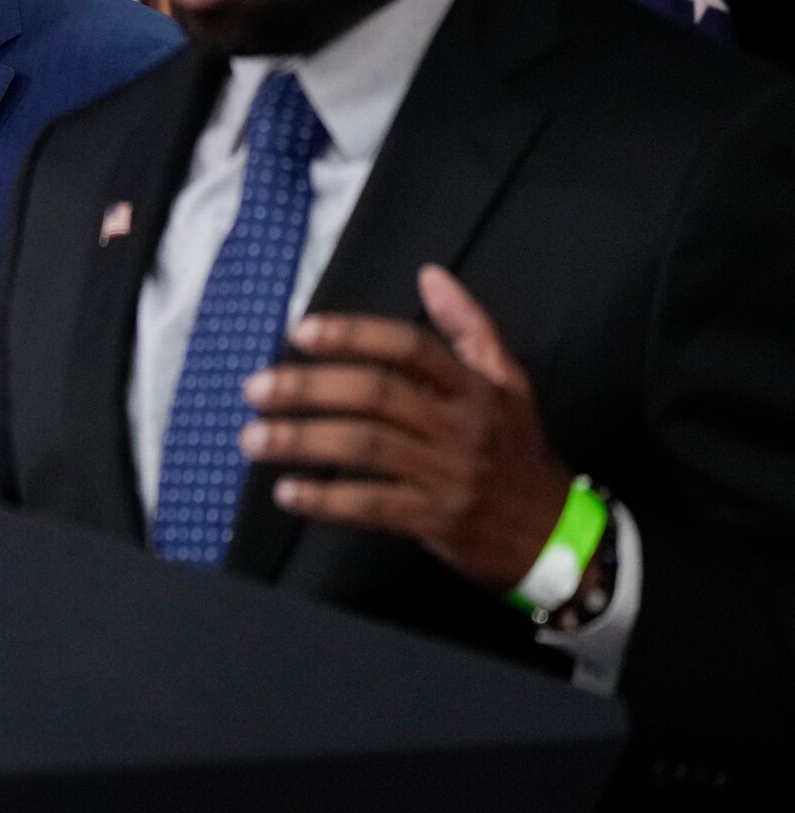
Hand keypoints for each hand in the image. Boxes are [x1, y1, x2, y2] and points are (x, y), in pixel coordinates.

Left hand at [242, 266, 568, 590]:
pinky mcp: (440, 522)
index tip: (300, 332)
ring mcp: (452, 476)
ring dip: (302, 441)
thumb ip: (470, 327)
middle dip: (308, 388)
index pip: (409, 347)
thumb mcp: (508, 385)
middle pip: (376, 395)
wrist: (559, 538)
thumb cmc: (518, 453)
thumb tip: (430, 274)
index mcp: (476, 389)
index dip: (353, 335)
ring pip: (366, 448)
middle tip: (254, 389)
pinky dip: (326, 499)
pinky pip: (374, 506)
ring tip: (254, 438)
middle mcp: (464, 427)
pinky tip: (288, 491)